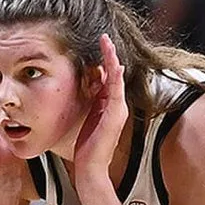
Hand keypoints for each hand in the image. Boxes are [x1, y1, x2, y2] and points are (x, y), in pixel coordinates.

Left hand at [72, 35, 128, 179]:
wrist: (90, 167)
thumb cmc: (86, 147)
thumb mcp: (87, 118)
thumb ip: (91, 102)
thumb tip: (87, 86)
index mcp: (109, 105)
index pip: (108, 77)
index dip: (104, 60)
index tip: (99, 44)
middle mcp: (117, 105)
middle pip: (115, 73)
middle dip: (109, 54)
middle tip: (104, 36)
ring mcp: (118, 110)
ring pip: (117, 79)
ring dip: (112, 60)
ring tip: (107, 43)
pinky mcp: (116, 116)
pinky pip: (116, 92)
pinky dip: (116, 78)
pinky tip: (114, 65)